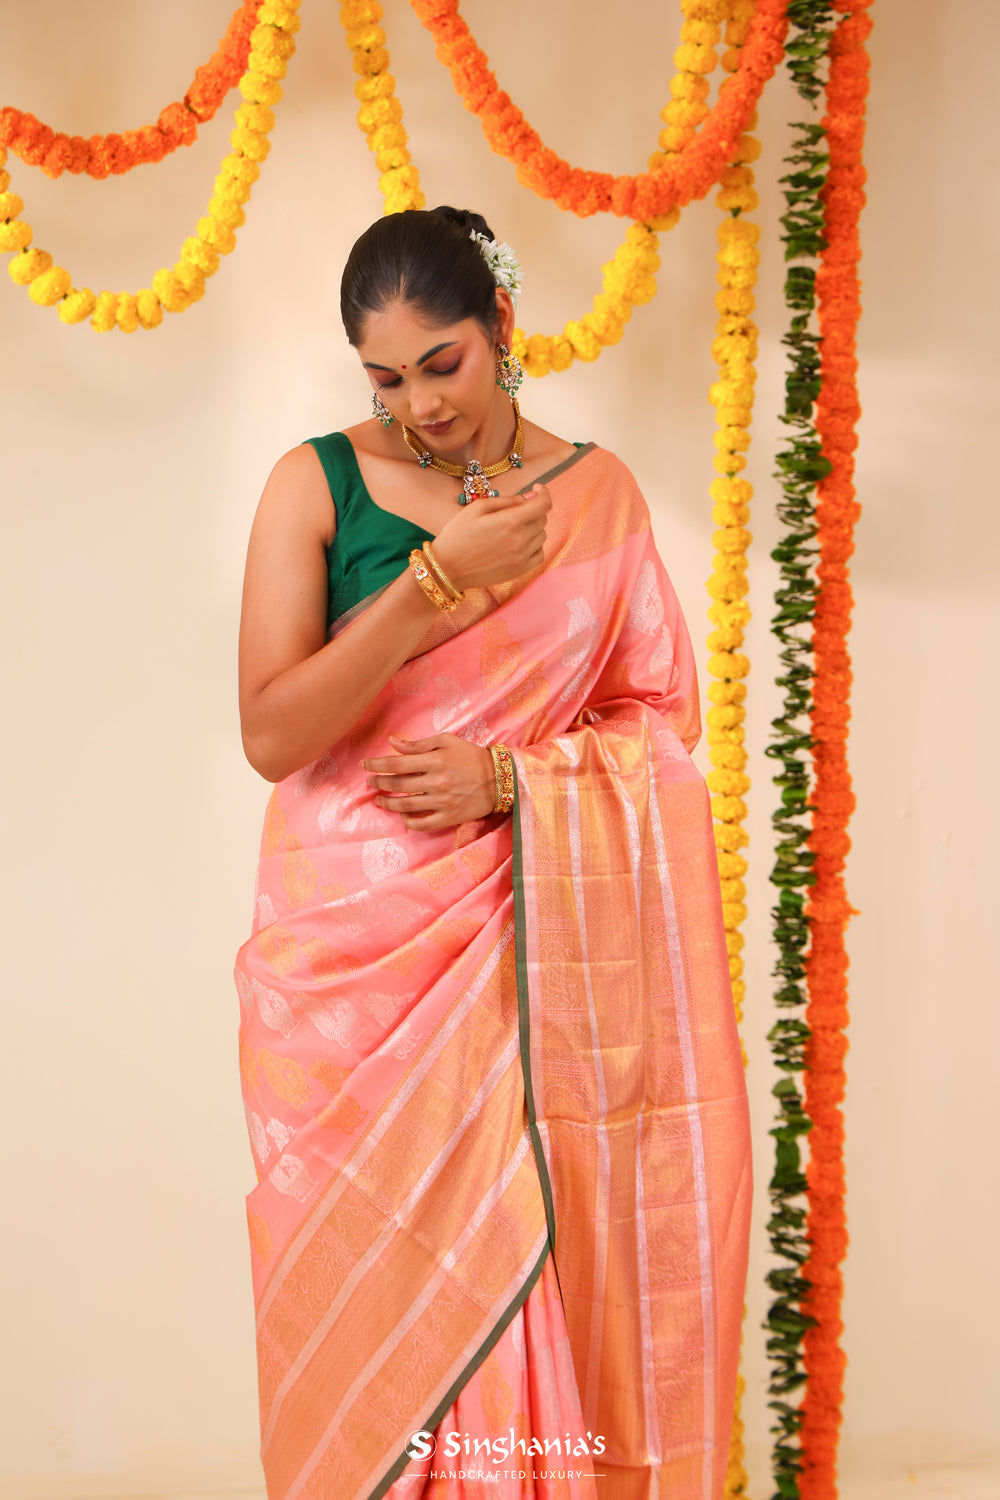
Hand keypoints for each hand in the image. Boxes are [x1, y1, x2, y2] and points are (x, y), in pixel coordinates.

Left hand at [363, 733, 495, 830]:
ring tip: (379, 799)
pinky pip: (422, 823)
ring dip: (387, 803)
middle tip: (371, 782)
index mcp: (434, 761)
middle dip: (378, 783)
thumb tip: (393, 742)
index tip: (365, 766)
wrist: (499, 779)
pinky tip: (402, 815)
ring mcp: (442, 802)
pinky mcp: (449, 817)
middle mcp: (435, 782)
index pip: (396, 764)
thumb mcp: (447, 742)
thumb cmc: (471, 757)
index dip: (376, 765)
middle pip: (397, 785)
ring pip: (405, 805)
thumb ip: (419, 744)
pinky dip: (408, 821)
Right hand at [431, 483, 551, 592]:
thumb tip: (529, 497)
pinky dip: (534, 545)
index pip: (543, 503)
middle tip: (515, 510)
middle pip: (542, 518)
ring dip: (532, 527)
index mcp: (510, 521)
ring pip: (542, 535)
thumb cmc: (458, 535)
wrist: (448, 568)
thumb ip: (506, 500)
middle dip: (533, 510)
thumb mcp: (477, 508)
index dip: (543, 493)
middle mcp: (520, 540)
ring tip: (512, 528)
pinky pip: (540, 553)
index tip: (536, 489)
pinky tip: (519, 543)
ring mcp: (522, 557)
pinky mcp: (520, 570)